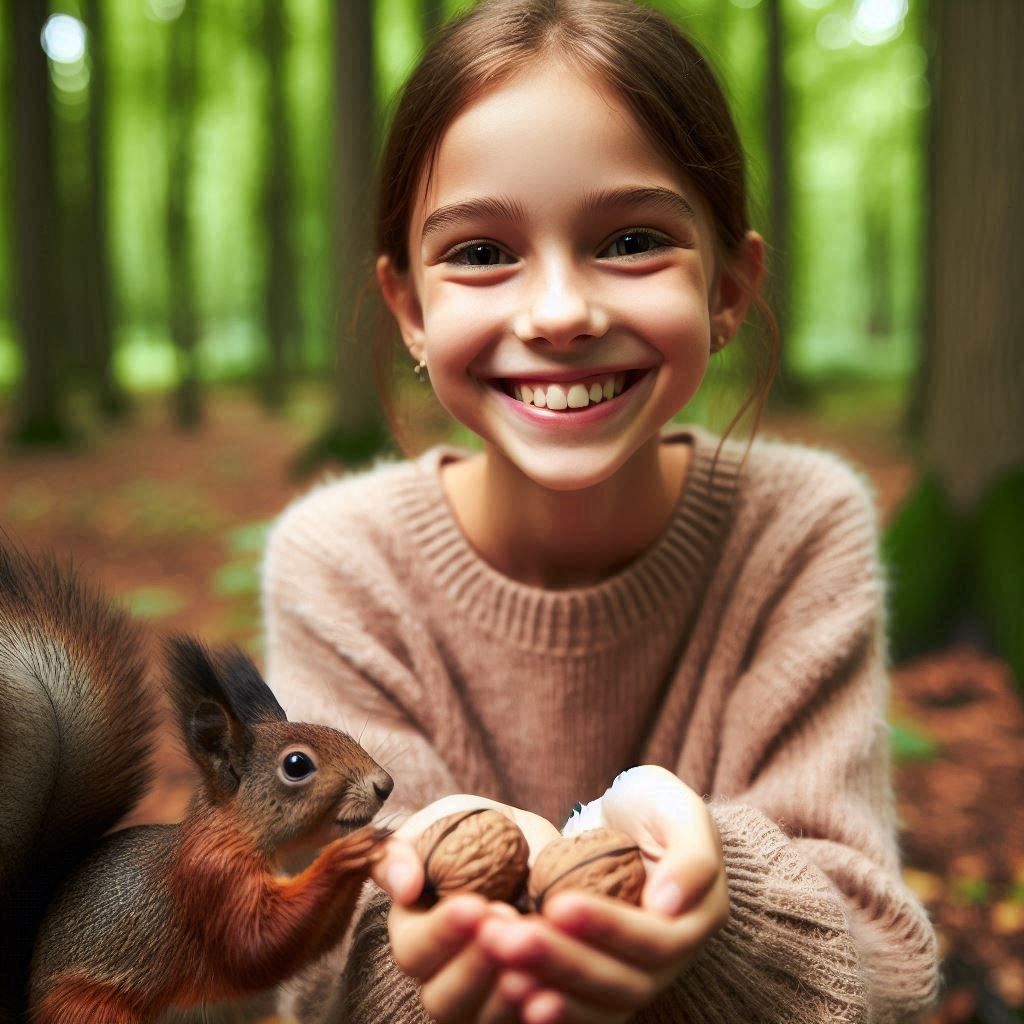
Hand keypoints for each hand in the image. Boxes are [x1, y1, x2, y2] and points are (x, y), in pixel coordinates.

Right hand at [370, 794, 560, 1023]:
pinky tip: (555, 991)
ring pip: (480, 1020)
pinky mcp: (516, 1009)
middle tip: (509, 927)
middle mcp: (440, 977)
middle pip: (442, 998)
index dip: (442, 933)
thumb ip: (407, 851)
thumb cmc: (475, 828)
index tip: (476, 905)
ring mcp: (479, 1000)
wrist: (531, 841)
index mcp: (414, 933)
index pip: (413, 950)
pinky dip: (537, 1012)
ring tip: (533, 964)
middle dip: (476, 965)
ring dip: (503, 996)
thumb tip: (405, 887)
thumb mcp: (440, 825)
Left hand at [475, 766, 727, 1022]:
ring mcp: (636, 977)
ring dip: (547, 986)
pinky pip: (578, 1007)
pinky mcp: (600, 985)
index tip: (558, 905)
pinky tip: (507, 989)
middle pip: (623, 984)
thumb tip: (668, 907)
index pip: (657, 941)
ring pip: (598, 1004)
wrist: (629, 821)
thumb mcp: (681, 811)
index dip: (610, 928)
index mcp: (698, 920)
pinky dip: (545, 1003)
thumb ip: (691, 856)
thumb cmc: (656, 806)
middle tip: (507, 940)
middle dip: (563, 963)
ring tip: (500, 968)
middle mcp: (670, 961)